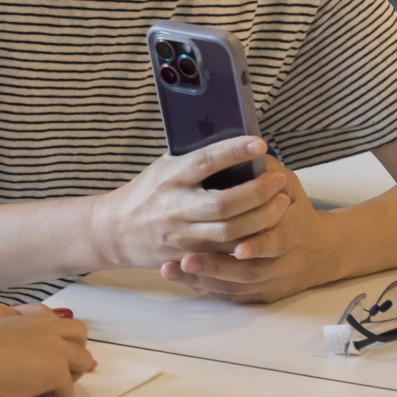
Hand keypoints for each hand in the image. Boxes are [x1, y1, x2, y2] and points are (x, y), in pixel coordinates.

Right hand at [0, 312, 94, 396]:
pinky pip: (67, 390)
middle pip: (81, 337)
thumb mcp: (1, 329)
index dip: (67, 341)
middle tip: (62, 370)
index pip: (66, 325)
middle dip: (77, 354)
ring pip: (84, 362)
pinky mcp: (58, 371)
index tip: (61, 353)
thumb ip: (18, 335)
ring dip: (71, 375)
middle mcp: (51, 330)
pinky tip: (36, 395)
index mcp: (36, 319)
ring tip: (49, 385)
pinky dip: (54, 396)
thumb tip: (16, 351)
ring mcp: (58, 350)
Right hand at [90, 136, 291, 268]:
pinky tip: (268, 232)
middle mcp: (175, 207)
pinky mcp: (188, 257)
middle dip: (258, 192)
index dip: (234, 152)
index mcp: (169, 177)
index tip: (260, 143)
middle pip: (224, 203)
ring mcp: (182, 236)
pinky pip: (225, 254)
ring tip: (282, 204)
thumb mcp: (163, 168)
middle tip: (280, 180)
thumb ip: (193, 158)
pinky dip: (250, 244)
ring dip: (262, 219)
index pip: (205, 161)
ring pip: (230, 233)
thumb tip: (233, 139)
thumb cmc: (145, 194)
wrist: (114, 232)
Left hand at [159, 156, 336, 302]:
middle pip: (248, 270)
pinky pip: (230, 295)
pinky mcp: (260, 293)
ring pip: (235, 286)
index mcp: (293, 230)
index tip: (234, 247)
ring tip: (172, 269)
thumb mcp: (291, 187)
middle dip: (215, 265)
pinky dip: (205, 287)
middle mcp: (282, 260)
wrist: (320, 251)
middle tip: (184, 260)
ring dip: (203, 278)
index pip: (275, 240)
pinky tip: (180, 277)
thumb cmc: (297, 211)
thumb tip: (243, 151)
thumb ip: (269, 170)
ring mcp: (271, 280)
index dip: (255, 245)